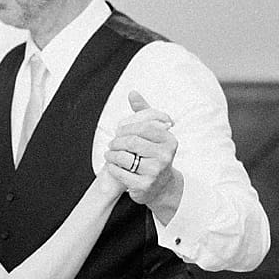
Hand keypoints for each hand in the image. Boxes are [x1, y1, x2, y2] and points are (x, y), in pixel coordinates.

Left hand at [105, 91, 180, 206]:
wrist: (161, 185)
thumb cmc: (154, 154)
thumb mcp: (154, 133)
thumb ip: (144, 112)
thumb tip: (132, 92)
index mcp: (169, 140)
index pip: (142, 128)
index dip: (126, 128)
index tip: (119, 132)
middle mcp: (165, 156)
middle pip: (131, 142)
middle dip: (117, 142)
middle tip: (111, 144)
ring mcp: (156, 172)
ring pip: (124, 157)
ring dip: (112, 155)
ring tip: (109, 154)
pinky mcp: (144, 185)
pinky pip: (121, 173)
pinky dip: (113, 168)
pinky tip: (112, 165)